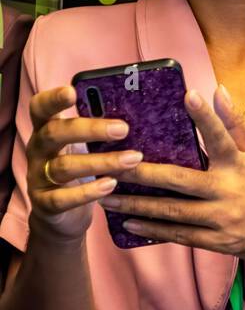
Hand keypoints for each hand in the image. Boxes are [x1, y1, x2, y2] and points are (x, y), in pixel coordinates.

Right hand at [26, 84, 142, 240]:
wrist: (61, 218)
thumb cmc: (80, 172)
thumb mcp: (85, 148)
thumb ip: (100, 131)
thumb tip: (142, 112)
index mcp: (46, 130)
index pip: (41, 107)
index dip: (53, 99)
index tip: (73, 90)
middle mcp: (38, 151)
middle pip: (55, 133)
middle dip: (89, 129)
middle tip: (123, 128)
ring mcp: (38, 178)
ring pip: (65, 167)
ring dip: (101, 162)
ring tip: (132, 159)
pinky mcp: (45, 204)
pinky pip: (63, 198)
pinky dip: (88, 192)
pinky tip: (110, 185)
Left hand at [97, 84, 244, 260]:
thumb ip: (235, 124)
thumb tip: (218, 90)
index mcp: (239, 165)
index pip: (221, 135)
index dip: (206, 116)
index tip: (189, 95)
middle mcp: (229, 191)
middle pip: (179, 180)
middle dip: (142, 173)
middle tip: (111, 165)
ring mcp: (222, 219)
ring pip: (172, 212)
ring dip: (137, 206)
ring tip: (107, 197)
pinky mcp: (218, 242)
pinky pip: (180, 235)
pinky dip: (153, 230)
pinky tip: (129, 224)